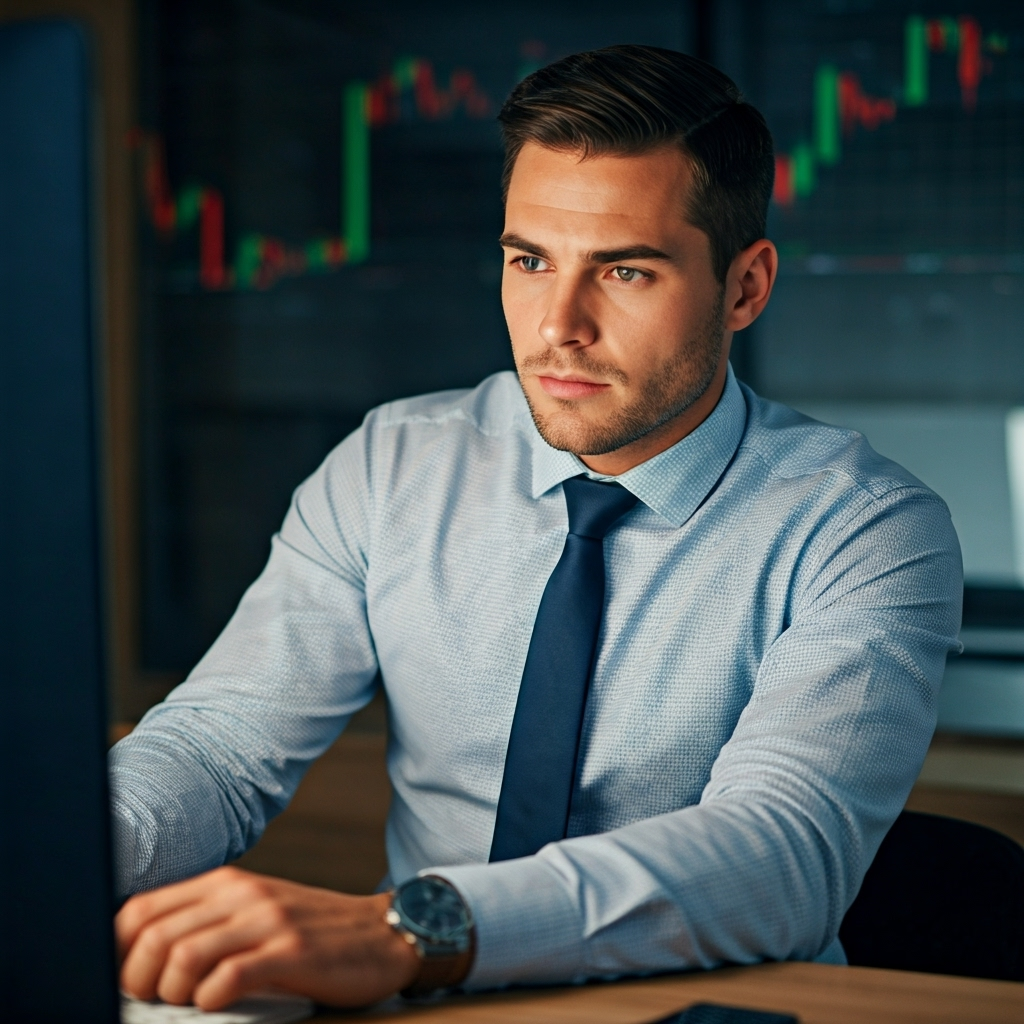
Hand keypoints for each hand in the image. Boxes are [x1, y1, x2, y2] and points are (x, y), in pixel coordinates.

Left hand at [116, 866, 420, 1009]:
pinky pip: (227, 979)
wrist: (380, 932)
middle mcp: (241, 895)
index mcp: (225, 883)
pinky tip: (218, 1002)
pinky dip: (209, 1000)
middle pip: (154, 936)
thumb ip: (205, 921)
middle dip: (138, 980)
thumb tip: (139, 955)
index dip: (116, 950)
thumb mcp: (253, 911)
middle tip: (154, 1000)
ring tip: (189, 1001)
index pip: (141, 908)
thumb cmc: (311, 930)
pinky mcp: (291, 953)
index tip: (124, 979)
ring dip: (173, 993)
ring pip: (183, 956)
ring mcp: (267, 921)